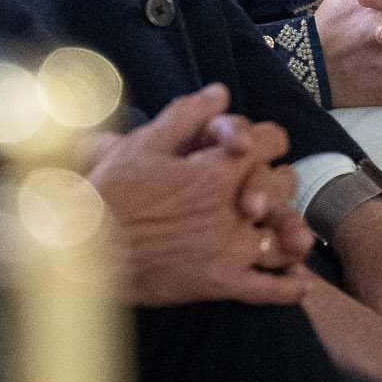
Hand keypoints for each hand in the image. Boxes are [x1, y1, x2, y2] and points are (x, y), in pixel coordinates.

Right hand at [86, 85, 314, 306]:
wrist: (82, 250)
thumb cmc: (110, 192)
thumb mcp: (145, 142)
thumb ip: (188, 114)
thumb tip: (221, 92)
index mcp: (217, 169)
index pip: (270, 140)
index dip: (267, 138)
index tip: (256, 145)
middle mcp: (232, 208)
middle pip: (284, 186)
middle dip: (277, 179)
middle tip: (262, 185)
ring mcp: (229, 249)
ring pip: (283, 236)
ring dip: (289, 229)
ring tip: (285, 229)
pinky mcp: (219, 284)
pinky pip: (268, 289)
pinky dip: (289, 286)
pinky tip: (299, 280)